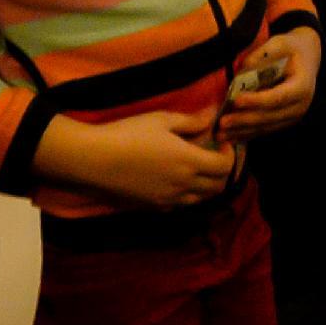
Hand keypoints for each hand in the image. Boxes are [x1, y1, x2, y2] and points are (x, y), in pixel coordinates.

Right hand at [47, 111, 237, 210]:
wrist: (94, 160)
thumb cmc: (128, 134)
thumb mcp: (161, 120)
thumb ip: (190, 122)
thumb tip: (210, 118)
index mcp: (189, 162)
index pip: (225, 167)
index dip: (230, 155)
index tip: (222, 141)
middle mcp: (183, 185)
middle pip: (218, 187)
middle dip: (222, 172)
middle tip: (214, 155)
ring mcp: (168, 199)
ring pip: (200, 199)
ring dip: (206, 185)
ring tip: (196, 167)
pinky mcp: (153, 207)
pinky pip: (180, 204)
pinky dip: (186, 194)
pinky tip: (174, 178)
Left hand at [214, 30, 320, 143]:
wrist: (308, 57)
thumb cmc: (292, 48)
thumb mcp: (281, 42)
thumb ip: (263, 53)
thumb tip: (241, 69)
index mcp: (302, 86)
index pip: (277, 97)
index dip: (256, 100)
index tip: (236, 100)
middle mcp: (300, 105)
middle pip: (269, 116)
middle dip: (244, 120)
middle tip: (222, 122)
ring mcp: (293, 116)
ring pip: (265, 127)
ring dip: (242, 131)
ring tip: (220, 134)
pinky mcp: (284, 121)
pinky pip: (265, 130)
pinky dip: (247, 134)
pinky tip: (230, 136)